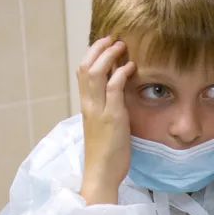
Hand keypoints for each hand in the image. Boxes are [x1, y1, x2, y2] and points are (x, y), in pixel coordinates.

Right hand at [76, 36, 135, 202]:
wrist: (100, 175)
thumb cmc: (104, 157)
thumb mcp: (102, 129)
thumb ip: (105, 113)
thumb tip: (116, 101)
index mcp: (86, 108)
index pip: (82, 74)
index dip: (92, 56)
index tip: (104, 47)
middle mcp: (89, 106)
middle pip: (86, 67)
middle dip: (98, 49)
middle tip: (113, 40)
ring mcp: (99, 111)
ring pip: (96, 73)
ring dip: (109, 55)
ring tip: (121, 46)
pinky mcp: (112, 118)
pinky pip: (114, 88)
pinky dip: (121, 73)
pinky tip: (131, 67)